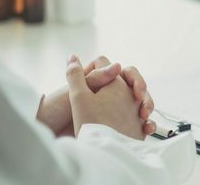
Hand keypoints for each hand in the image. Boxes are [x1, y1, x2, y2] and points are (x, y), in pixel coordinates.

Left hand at [37, 55, 155, 136]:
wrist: (52, 135)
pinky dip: (145, 124)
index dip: (129, 76)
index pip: (120, 71)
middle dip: (142, 92)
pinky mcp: (119, 127)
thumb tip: (118, 65)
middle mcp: (108, 93)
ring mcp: (115, 110)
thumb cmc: (59, 111)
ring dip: (146, 106)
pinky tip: (147, 128)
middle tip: (142, 101)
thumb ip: (96, 78)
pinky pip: (138, 123)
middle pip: (133, 87)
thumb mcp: (77, 93)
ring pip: (139, 103)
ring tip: (145, 115)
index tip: (134, 88)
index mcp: (98, 80)